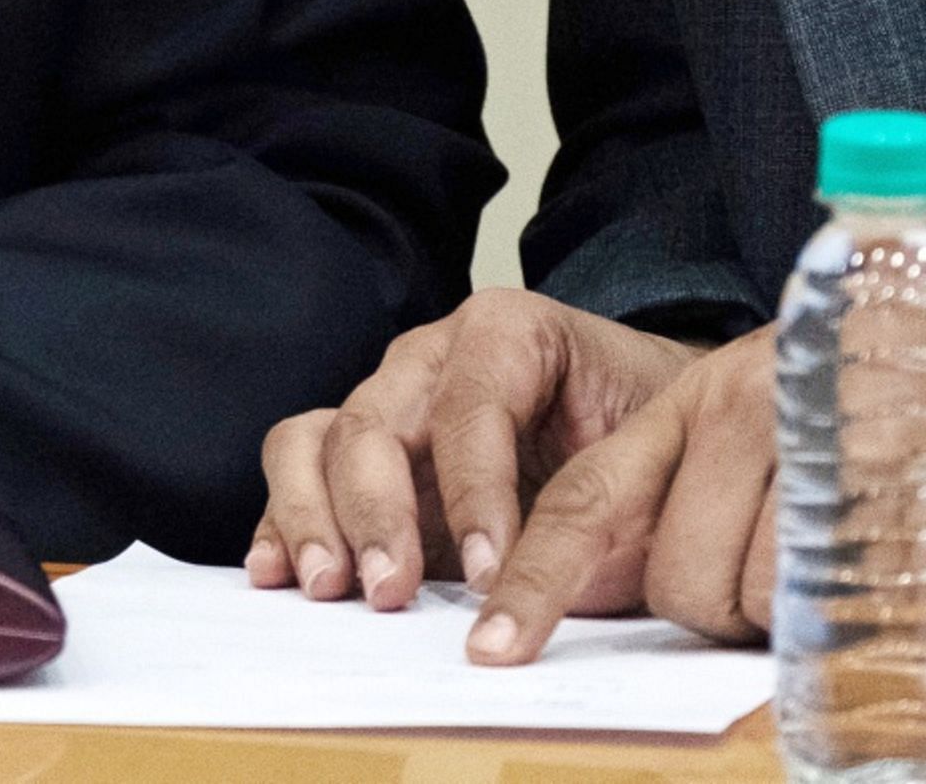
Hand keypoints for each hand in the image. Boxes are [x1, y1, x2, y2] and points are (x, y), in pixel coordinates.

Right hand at [253, 288, 704, 612]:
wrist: (649, 435)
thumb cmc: (647, 436)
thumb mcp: (649, 450)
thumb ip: (606, 497)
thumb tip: (566, 581)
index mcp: (508, 334)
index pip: (470, 404)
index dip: (476, 491)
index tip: (494, 573)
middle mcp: (430, 361)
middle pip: (372, 420)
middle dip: (376, 511)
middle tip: (391, 591)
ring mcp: (385, 409)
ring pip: (314, 439)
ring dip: (311, 515)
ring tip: (328, 588)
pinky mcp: (359, 465)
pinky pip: (297, 475)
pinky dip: (280, 524)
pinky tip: (276, 573)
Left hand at [468, 225, 925, 662]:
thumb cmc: (864, 388)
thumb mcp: (753, 415)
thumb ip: (694, 488)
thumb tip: (644, 586)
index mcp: (689, 403)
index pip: (586, 501)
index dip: (535, 581)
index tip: (497, 645)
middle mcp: (737, 412)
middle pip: (676, 576)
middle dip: (716, 604)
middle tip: (773, 571)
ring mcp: (809, 441)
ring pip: (752, 594)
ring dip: (790, 605)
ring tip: (834, 545)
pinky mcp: (880, 474)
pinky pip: (833, 589)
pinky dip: (850, 602)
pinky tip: (875, 549)